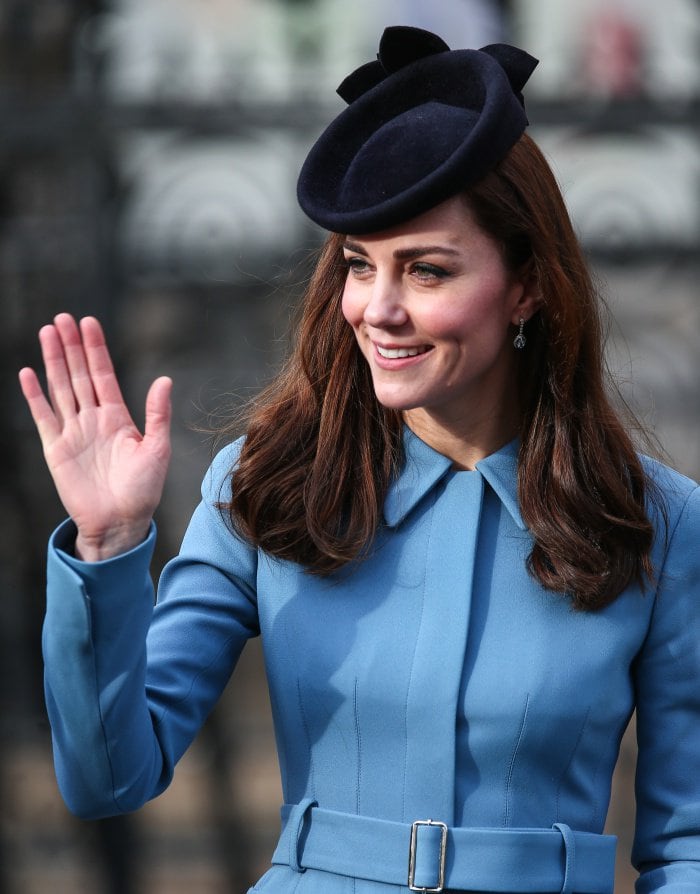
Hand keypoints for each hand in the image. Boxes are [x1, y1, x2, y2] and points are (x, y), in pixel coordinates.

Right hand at [19, 314, 171, 560]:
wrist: (120, 522)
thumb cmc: (143, 489)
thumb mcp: (157, 449)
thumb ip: (157, 414)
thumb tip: (164, 379)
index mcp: (118, 417)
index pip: (103, 374)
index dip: (96, 349)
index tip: (89, 322)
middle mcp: (93, 420)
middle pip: (79, 375)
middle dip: (71, 346)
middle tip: (63, 317)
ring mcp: (73, 433)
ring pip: (61, 388)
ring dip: (53, 361)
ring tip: (47, 332)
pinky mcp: (57, 449)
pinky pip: (43, 417)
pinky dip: (35, 396)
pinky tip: (28, 373)